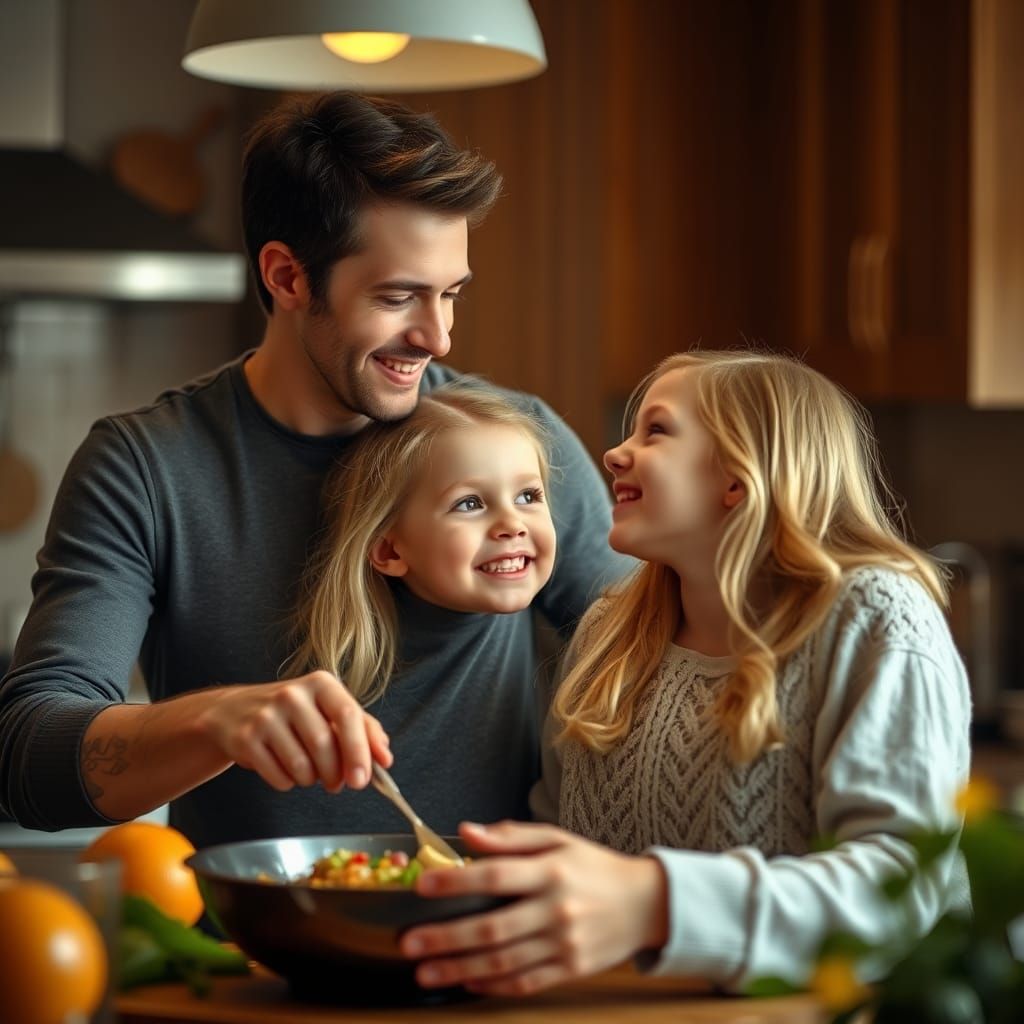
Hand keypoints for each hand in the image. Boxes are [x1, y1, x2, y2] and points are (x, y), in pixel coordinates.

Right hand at [196, 670, 391, 790]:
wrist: (233, 711)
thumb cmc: (293, 713)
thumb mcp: (329, 708)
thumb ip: (363, 728)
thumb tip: (384, 757)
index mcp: (321, 683)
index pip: (348, 715)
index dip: (359, 750)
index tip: (363, 778)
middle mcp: (292, 694)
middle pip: (325, 745)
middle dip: (336, 773)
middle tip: (338, 783)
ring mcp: (266, 716)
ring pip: (302, 767)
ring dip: (312, 780)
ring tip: (309, 772)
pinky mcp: (246, 739)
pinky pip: (280, 778)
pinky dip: (289, 783)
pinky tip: (284, 769)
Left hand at [400, 820, 668, 995]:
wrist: (645, 904)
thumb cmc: (594, 866)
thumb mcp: (557, 839)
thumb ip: (510, 837)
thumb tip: (466, 832)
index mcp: (551, 870)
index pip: (495, 875)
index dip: (455, 882)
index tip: (421, 886)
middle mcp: (556, 909)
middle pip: (493, 927)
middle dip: (446, 937)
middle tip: (409, 942)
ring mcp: (564, 944)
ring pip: (503, 962)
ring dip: (459, 968)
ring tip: (424, 970)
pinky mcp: (570, 970)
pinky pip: (524, 982)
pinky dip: (492, 985)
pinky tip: (466, 982)